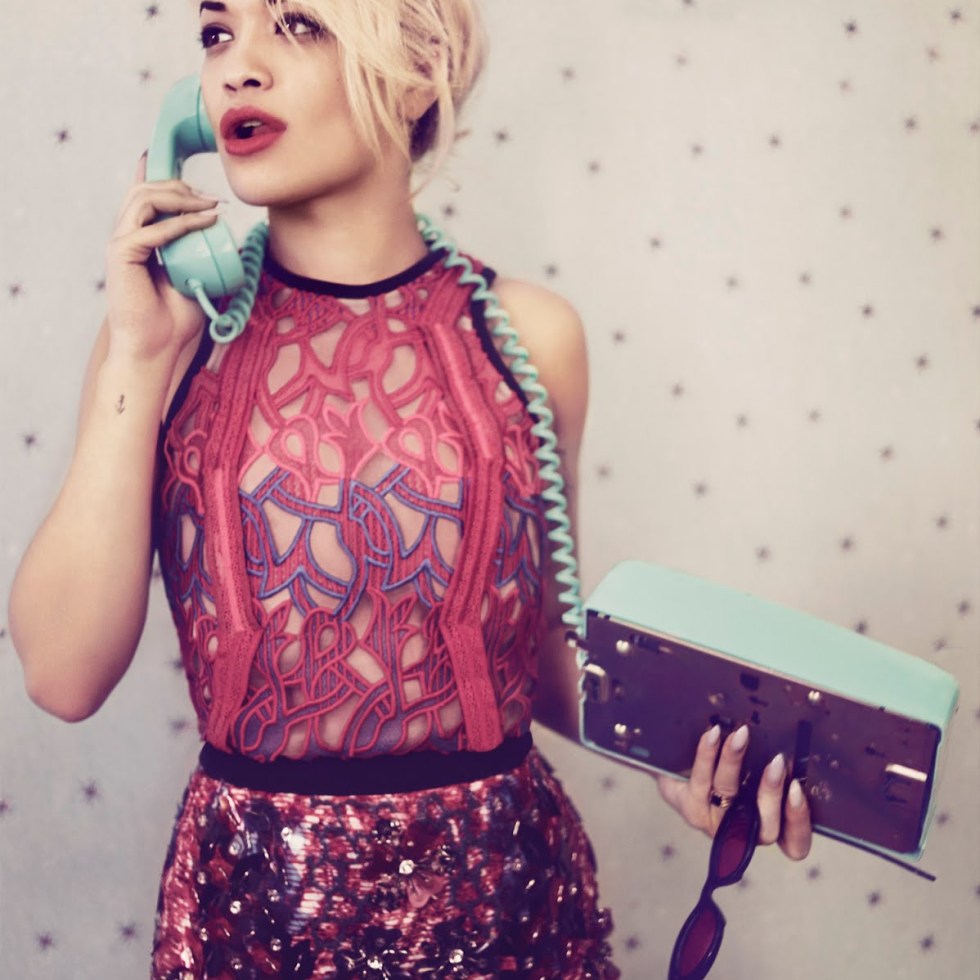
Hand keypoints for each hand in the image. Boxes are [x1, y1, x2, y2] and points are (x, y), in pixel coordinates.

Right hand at [104, 153, 219, 360]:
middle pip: (144, 190)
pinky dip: (179, 224)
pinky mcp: (121, 255)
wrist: (157, 348)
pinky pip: (150, 229)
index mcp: (140, 239)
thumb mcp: (194, 277)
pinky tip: (204, 223)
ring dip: (180, 197)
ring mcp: (120, 244)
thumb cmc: (175, 321)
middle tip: (212, 198)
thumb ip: (199, 253)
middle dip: (179, 186)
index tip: (189, 168)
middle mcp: (126, 236)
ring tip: (209, 206)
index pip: (145, 197)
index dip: (163, 176)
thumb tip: (225, 235)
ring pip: (143, 199)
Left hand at [655, 724, 811, 860]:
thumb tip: (795, 738)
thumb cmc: (728, 769)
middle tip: (777, 762)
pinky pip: (701, 779)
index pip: (794, 842)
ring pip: (729, 794)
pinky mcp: (690, 807)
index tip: (797, 789)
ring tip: (740, 736)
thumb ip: (774, 765)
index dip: (799, 822)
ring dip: (735, 762)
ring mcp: (715, 823)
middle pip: (766, 827)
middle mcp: (744, 831)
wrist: (681, 772)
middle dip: (772, 792)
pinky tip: (713, 734)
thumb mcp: (755, 769)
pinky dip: (708, 753)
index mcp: (768, 825)